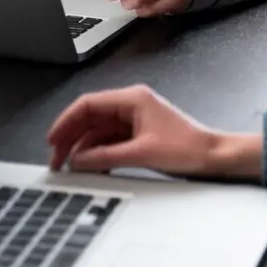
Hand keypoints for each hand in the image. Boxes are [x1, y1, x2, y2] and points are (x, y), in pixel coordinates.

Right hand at [46, 84, 262, 179]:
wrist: (213, 158)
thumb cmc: (188, 148)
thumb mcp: (142, 154)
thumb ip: (105, 156)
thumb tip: (78, 160)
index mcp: (133, 98)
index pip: (88, 104)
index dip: (66, 121)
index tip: (53, 139)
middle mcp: (131, 105)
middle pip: (90, 118)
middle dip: (71, 138)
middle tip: (57, 158)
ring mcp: (134, 120)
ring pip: (97, 132)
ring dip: (83, 149)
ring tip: (71, 168)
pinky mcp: (138, 135)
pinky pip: (109, 142)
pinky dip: (98, 155)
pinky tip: (90, 168)